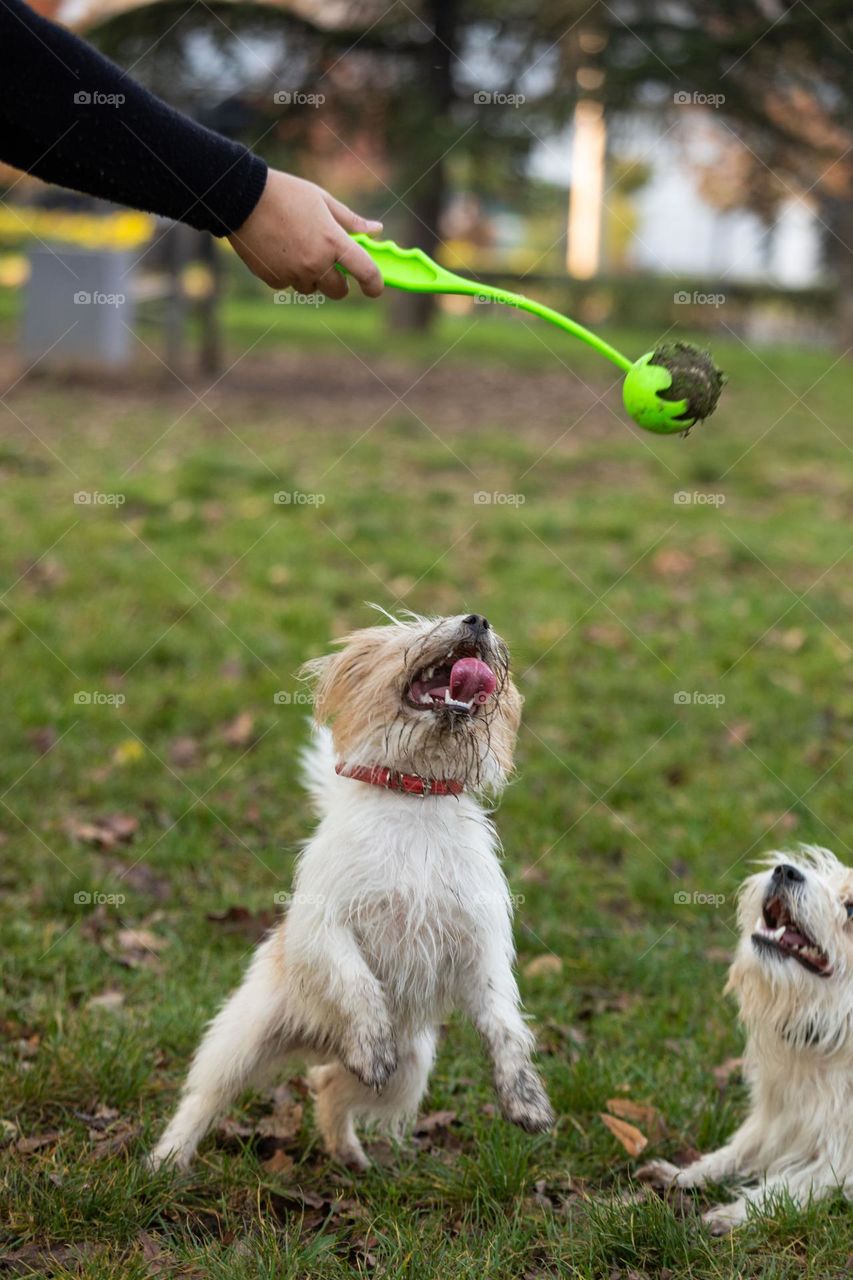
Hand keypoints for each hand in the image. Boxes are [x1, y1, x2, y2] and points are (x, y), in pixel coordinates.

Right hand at [228, 170, 383, 299]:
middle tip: (331, 265)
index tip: (374, 288)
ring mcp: (294, 274)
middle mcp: (316, 262)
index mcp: (333, 241)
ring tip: (297, 248)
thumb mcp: (322, 200)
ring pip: (312, 288)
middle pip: (338, 291)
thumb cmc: (286, 194)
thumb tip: (376, 230)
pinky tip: (278, 251)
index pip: (365, 271)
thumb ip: (351, 220)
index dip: (375, 284)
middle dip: (339, 281)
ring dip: (311, 276)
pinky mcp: (274, 279)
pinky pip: (288, 284)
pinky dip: (288, 274)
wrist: (242, 198)